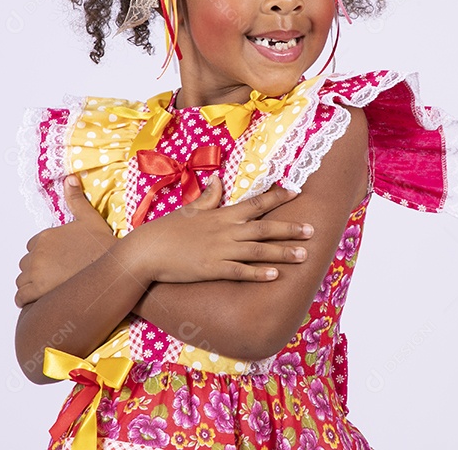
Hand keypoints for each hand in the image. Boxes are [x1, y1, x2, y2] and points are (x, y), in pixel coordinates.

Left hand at [14, 175, 115, 307]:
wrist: (113, 267)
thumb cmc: (102, 244)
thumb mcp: (89, 218)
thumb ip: (75, 199)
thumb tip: (69, 178)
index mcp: (45, 236)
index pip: (32, 248)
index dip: (43, 256)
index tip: (56, 262)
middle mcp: (36, 253)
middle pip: (26, 264)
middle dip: (36, 271)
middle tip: (55, 277)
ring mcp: (36, 272)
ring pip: (22, 281)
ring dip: (31, 286)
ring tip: (49, 289)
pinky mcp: (38, 290)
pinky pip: (21, 297)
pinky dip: (26, 300)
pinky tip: (39, 300)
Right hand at [130, 177, 314, 283]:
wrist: (145, 251)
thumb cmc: (165, 230)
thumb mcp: (188, 209)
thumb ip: (208, 198)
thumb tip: (219, 181)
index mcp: (220, 215)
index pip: (255, 204)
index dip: (277, 198)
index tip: (296, 192)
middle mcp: (225, 231)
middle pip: (264, 228)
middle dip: (290, 229)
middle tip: (312, 230)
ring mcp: (219, 251)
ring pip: (258, 251)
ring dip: (282, 252)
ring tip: (304, 254)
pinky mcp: (212, 269)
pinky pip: (240, 271)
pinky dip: (258, 273)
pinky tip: (275, 275)